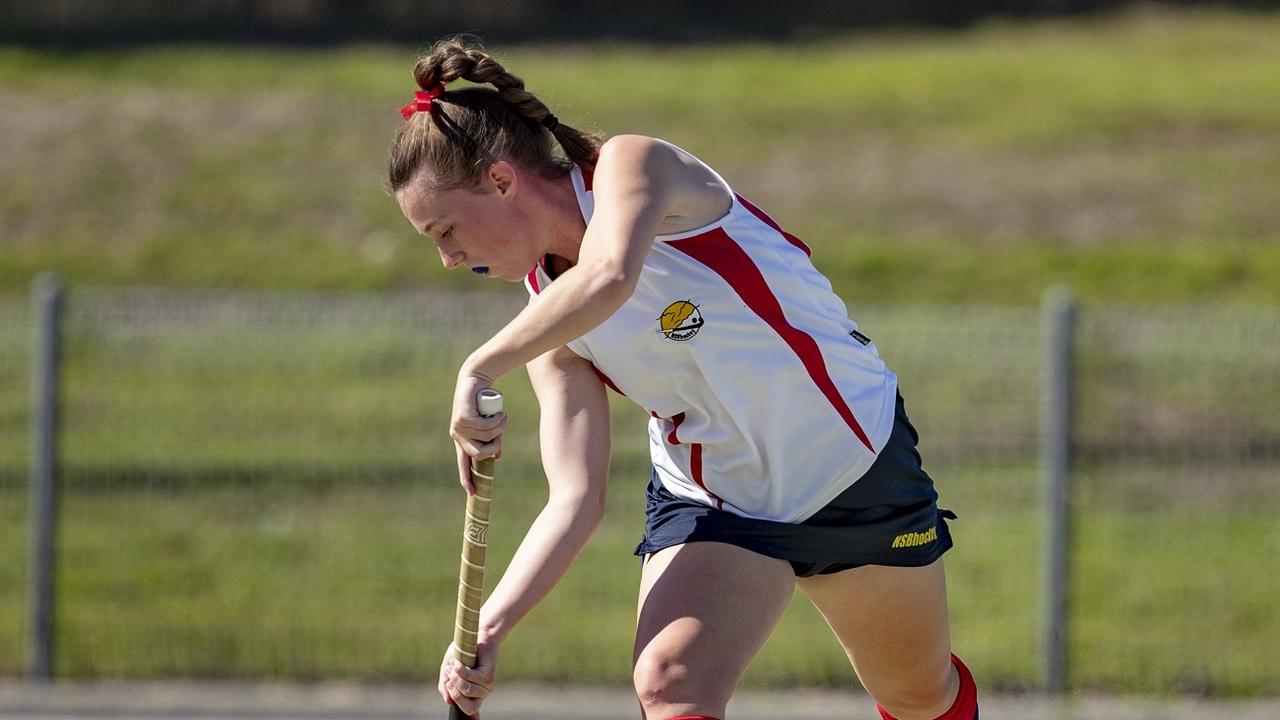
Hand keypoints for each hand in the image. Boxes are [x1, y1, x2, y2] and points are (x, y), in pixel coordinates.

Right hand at [438, 638, 498, 716]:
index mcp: (471, 695)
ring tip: (453, 666)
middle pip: (469, 708)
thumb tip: (448, 702)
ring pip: (466, 690)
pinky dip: (460, 669)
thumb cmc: (461, 654)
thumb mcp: (448, 672)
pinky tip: (457, 662)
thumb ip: (446, 686)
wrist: (473, 636)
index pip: (471, 713)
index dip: (470, 719)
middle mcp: (481, 693)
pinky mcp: (488, 675)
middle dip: (455, 693)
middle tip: (449, 677)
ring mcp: (486, 686)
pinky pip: (470, 678)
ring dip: (455, 677)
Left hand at [450, 365, 506, 493]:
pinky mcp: (462, 417)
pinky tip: (500, 413)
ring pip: (485, 437)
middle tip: (502, 435)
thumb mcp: (489, 425)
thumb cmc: (483, 404)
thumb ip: (492, 440)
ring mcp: (458, 427)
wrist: (475, 381)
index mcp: (462, 441)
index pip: (463, 463)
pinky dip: (497, 420)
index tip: (472, 493)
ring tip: (502, 417)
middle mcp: (458, 436)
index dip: (466, 478)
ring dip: (499, 428)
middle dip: (495, 446)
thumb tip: (497, 457)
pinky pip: (485, 426)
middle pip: (479, 453)